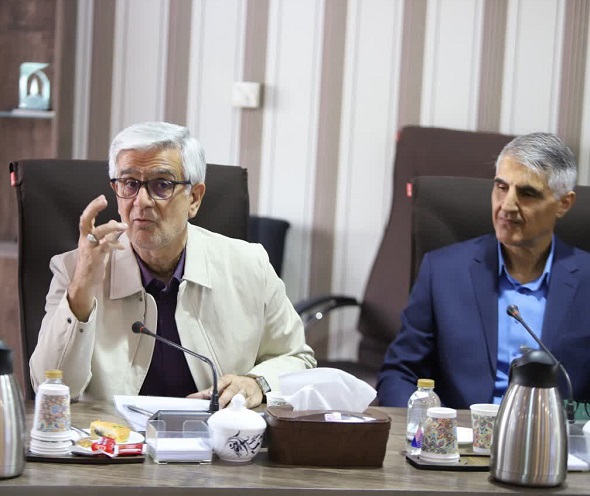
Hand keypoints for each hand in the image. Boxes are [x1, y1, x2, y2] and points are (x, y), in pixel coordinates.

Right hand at [67, 195, 126, 320]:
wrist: (85, 281)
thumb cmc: (92, 262)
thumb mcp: (99, 245)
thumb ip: (106, 234)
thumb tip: (114, 222)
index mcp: (85, 235)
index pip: (86, 217)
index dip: (93, 207)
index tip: (102, 197)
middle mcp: (85, 240)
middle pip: (84, 220)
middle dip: (93, 209)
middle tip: (103, 200)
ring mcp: (89, 248)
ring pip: (97, 233)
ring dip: (111, 227)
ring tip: (123, 226)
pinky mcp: (95, 257)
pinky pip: (105, 247)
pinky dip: (115, 244)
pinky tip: (122, 245)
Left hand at [187, 374, 262, 408]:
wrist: (255, 385)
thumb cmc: (233, 387)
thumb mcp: (221, 387)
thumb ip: (206, 393)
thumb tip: (190, 398)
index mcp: (227, 379)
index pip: (221, 382)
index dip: (216, 387)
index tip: (210, 394)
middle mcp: (237, 383)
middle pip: (230, 391)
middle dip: (223, 399)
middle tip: (217, 407)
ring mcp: (246, 391)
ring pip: (239, 397)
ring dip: (232, 405)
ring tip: (227, 412)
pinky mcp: (253, 398)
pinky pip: (248, 404)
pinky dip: (242, 408)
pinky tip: (238, 413)